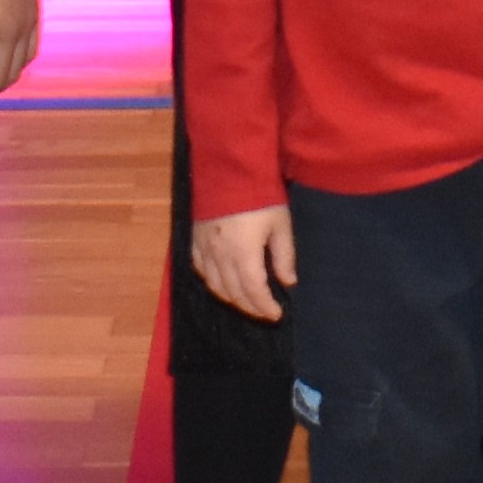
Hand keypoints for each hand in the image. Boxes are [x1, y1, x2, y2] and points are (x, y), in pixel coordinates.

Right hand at [192, 203, 297, 319]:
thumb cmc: (260, 194)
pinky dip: (211, 282)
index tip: (276, 315)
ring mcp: (204, 248)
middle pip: (234, 293)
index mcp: (243, 254)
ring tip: (246, 302)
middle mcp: (220, 256)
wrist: (227, 168)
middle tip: (264, 312)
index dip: (265, 306)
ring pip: (215, 285)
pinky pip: (199, 269)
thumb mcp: (280, 223)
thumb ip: (284, 255)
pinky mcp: (194, 239)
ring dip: (231, 298)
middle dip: (251, 307)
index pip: (254, 291)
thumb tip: (288, 282)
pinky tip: (221, 283)